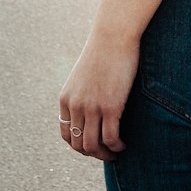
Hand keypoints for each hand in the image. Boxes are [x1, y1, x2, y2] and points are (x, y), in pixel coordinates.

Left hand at [58, 28, 138, 161]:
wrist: (114, 35)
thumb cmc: (103, 52)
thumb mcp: (84, 75)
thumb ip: (82, 93)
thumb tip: (91, 108)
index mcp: (66, 98)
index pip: (67, 134)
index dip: (79, 145)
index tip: (94, 145)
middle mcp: (76, 105)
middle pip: (78, 144)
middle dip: (93, 153)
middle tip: (107, 152)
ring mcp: (92, 107)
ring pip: (93, 146)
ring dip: (105, 155)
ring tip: (116, 151)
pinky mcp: (110, 107)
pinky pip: (111, 139)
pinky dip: (117, 147)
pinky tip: (124, 144)